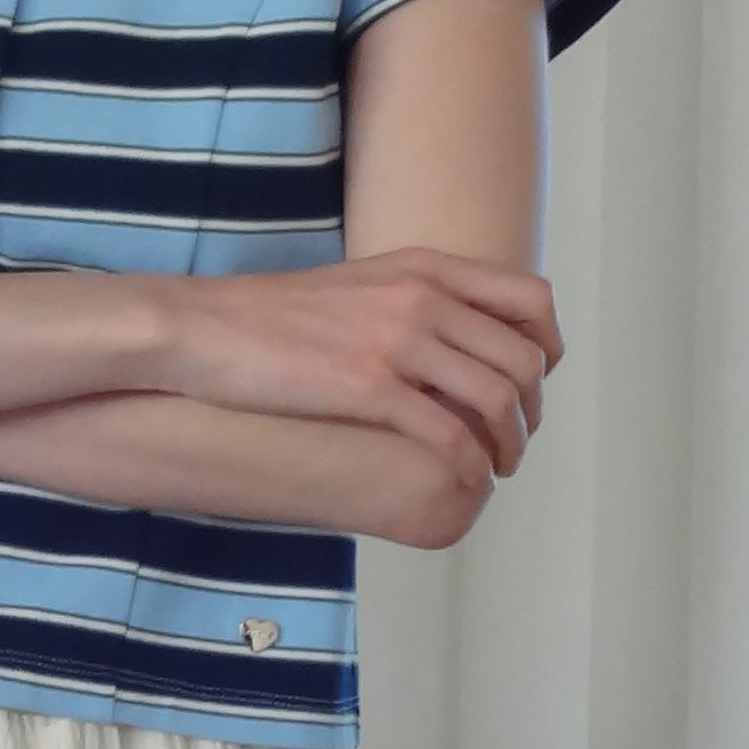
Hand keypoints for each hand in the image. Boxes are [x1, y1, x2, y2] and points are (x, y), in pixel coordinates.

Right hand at [161, 251, 561, 477]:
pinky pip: (450, 433)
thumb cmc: (267, 317)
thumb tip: (445, 338)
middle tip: (514, 441)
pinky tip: (465, 480)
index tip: (533, 385)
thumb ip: (410, 300)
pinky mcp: (369, 387)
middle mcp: (423, 298)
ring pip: (497, 399)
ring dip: (510, 444)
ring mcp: (399, 341)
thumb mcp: (357, 286)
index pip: (531, 300)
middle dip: (531, 411)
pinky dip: (470, 464)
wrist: (201, 328)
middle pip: (523, 359)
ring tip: (496, 469)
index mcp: (425, 269)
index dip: (547, 349)